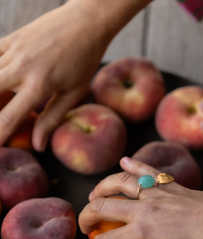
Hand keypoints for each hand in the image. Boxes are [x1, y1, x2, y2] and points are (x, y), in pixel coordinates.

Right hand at [0, 0, 151, 151]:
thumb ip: (52, 118)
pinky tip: (2, 81)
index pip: (8, 117)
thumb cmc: (85, 60)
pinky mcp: (9, 39)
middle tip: (1, 121)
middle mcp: (19, 67)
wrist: (86, 22)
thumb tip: (38, 145)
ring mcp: (11, 50)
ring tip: (3, 103)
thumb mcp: (74, 92)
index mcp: (39, 84)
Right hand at [79, 157, 202, 238]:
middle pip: (102, 207)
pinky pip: (147, 171)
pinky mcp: (171, 184)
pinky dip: (133, 164)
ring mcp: (156, 193)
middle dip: (86, 217)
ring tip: (94, 194)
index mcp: (142, 234)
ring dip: (101, 187)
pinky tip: (124, 160)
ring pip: (119, 182)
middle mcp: (144, 209)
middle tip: (85, 225)